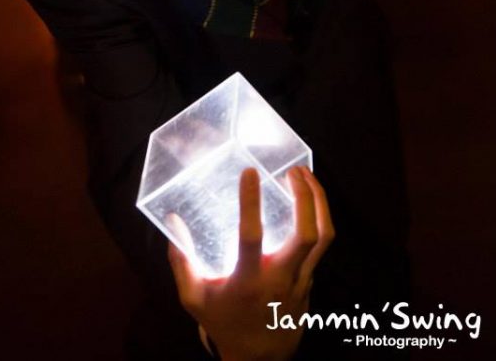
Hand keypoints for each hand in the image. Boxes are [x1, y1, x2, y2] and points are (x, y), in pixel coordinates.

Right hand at [167, 166, 333, 360]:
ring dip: (318, 202)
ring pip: (322, 238)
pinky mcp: (310, 281)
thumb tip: (172, 222)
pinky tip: (310, 199)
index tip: (250, 173)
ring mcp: (300, 281)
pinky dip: (319, 217)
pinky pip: (322, 245)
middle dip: (304, 198)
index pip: (252, 237)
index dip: (251, 203)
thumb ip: (182, 261)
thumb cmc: (223, 324)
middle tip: (293, 170)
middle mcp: (279, 279)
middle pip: (305, 235)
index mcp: (247, 282)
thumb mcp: (194, 298)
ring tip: (307, 174)